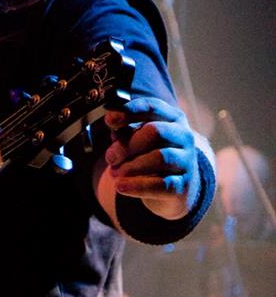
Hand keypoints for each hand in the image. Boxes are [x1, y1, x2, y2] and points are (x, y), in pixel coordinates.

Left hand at [103, 96, 198, 219]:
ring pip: (159, 157)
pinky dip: (137, 186)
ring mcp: (186, 161)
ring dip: (131, 166)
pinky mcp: (183, 185)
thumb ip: (126, 132)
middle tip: (110, 157)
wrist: (175, 190)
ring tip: (114, 174)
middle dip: (127, 145)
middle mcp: (183, 136)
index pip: (152, 107)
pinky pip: (161, 184)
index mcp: (172, 119)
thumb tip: (113, 125)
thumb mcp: (138, 141)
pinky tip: (120, 186)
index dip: (130, 111)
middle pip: (154, 132)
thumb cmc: (151, 158)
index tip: (109, 119)